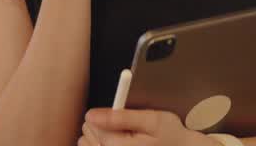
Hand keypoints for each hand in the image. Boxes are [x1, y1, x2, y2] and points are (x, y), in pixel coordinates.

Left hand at [79, 108, 214, 145]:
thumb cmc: (169, 135)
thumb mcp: (152, 120)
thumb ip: (122, 116)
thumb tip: (91, 114)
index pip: (92, 125)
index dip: (105, 114)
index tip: (119, 113)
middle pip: (86, 136)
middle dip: (100, 126)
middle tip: (123, 126)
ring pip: (85, 145)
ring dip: (97, 137)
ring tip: (119, 136)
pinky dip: (98, 145)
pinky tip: (113, 143)